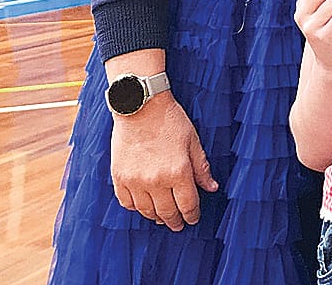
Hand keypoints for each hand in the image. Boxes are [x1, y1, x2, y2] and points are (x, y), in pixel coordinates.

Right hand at [109, 94, 217, 229]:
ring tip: (162, 217)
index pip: (188, 205)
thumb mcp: (193, 141)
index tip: (193, 219)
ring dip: (156, 217)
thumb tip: (212, 188)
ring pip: (147, 211)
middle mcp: (156, 181)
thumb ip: (202, 168)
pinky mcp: (120, 177)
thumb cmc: (170, 120)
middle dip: (175, 221)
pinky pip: (127, 203)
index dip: (192, 215)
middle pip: (167, 212)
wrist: (140, 106)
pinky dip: (136, 208)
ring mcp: (136, 181)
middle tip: (178, 225)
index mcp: (178, 172)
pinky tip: (143, 206)